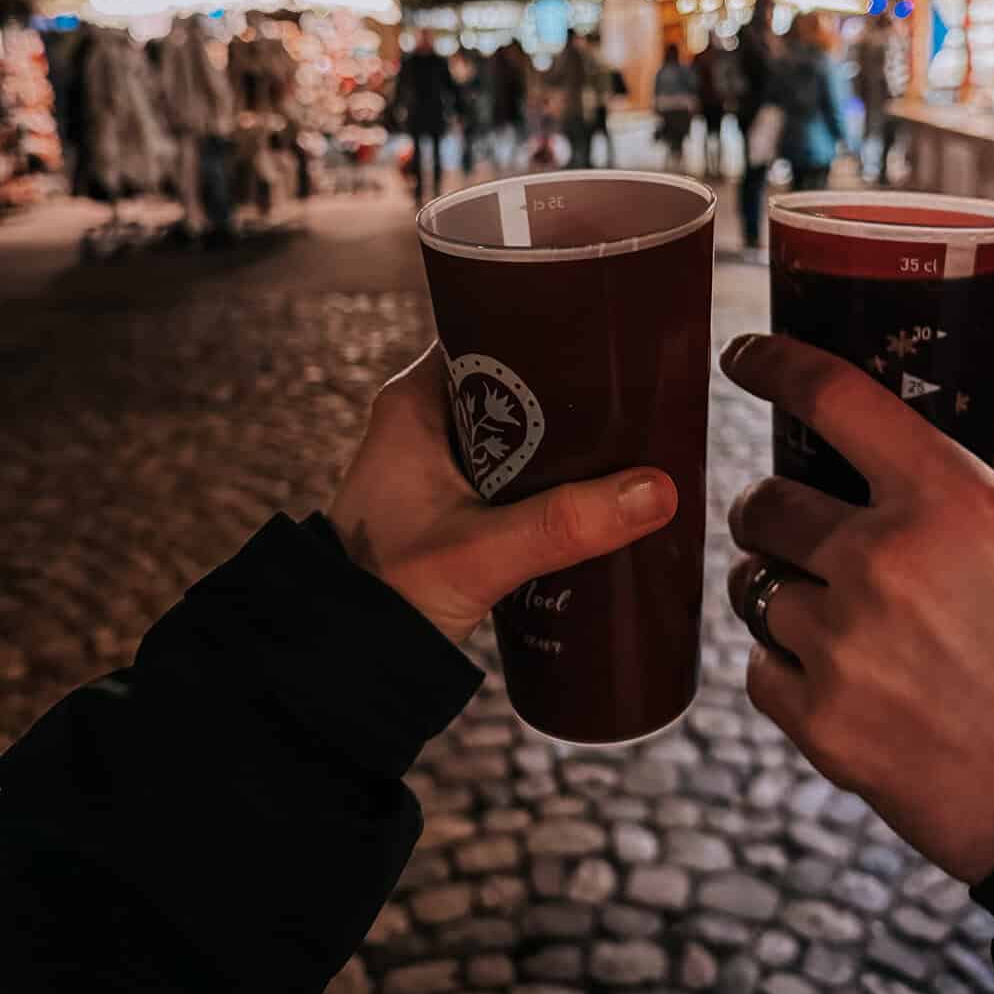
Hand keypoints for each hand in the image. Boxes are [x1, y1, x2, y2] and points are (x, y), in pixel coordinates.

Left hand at [331, 344, 677, 644]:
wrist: (337, 663)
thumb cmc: (383, 592)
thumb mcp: (479, 553)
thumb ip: (562, 524)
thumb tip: (655, 490)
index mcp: (415, 402)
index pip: (492, 330)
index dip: (552, 333)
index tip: (611, 342)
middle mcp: (425, 421)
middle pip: (516, 381)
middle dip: (573, 395)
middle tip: (637, 400)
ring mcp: (438, 463)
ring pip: (520, 431)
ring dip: (565, 442)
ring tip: (629, 443)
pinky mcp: (452, 503)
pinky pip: (514, 471)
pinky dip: (549, 478)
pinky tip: (591, 494)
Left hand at [722, 333, 993, 884]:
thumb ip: (992, 490)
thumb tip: (927, 453)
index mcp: (952, 501)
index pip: (832, 398)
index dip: (774, 364)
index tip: (744, 356)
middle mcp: (884, 561)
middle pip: (764, 503)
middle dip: (771, 510)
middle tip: (794, 528)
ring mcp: (846, 646)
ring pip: (754, 588)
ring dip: (779, 592)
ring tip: (829, 617)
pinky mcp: (823, 725)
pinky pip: (760, 669)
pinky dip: (785, 669)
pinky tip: (838, 681)